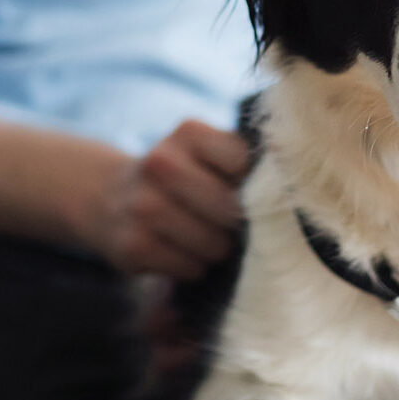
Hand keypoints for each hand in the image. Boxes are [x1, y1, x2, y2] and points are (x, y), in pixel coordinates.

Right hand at [83, 120, 249, 278]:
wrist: (114, 196)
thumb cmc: (184, 175)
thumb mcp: (209, 151)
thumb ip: (246, 159)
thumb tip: (284, 175)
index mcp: (189, 132)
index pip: (243, 162)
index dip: (251, 182)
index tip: (242, 186)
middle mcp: (161, 162)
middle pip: (229, 207)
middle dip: (236, 221)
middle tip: (229, 221)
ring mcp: (143, 205)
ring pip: (212, 243)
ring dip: (217, 248)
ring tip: (207, 237)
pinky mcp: (133, 246)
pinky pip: (189, 268)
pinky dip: (195, 267)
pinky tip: (183, 251)